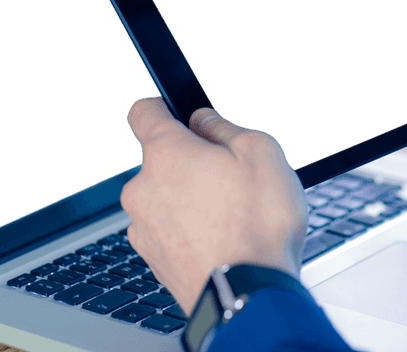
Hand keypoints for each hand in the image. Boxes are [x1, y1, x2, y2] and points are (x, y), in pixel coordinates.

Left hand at [120, 98, 307, 311]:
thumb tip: (206, 123)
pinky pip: (169, 232)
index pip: (144, 113)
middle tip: (228, 179)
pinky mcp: (154, 261)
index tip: (173, 113)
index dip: (162, 109)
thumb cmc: (257, 226)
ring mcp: (144, 229)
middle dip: (190, 165)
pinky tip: (221, 241)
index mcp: (166, 153)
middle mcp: (144, 189)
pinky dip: (189, 233)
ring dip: (189, 201)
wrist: (249, 296)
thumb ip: (226, 128)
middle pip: (161, 162)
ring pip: (165, 200)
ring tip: (231, 217)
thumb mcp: (262, 153)